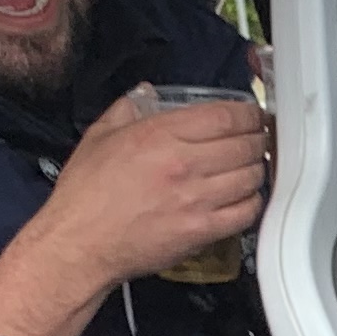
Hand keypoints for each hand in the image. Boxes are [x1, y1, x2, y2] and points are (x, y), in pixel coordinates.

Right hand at [50, 85, 267, 281]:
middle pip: (245, 144)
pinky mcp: (201, 231)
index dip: (248, 113)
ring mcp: (196, 199)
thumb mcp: (99, 136)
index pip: (225, 116)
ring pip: (251, 176)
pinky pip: (246, 212)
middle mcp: (183, 163)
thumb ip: (126, 108)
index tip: (251, 116)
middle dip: (256, 139)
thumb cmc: (85, 195)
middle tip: (255, 140)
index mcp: (159, 134)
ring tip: (250, 166)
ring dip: (256, 169)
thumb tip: (145, 92)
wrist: (80, 243)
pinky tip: (245, 197)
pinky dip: (253, 202)